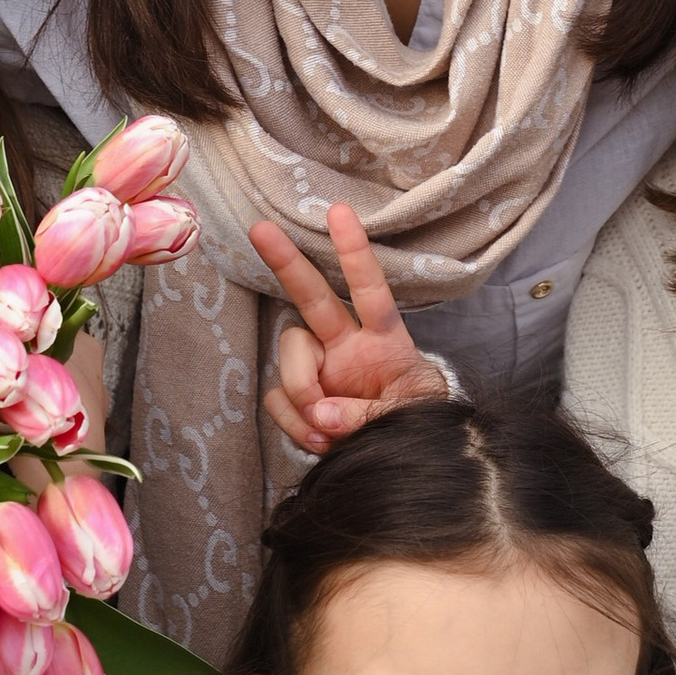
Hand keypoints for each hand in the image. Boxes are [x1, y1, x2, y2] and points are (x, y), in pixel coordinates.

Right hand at [251, 204, 444, 453]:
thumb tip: (322, 414)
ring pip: (289, 352)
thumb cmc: (414, 426)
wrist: (398, 463)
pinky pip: (278, 398)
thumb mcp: (409, 418)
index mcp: (385, 341)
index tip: (340, 211)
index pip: (371, 290)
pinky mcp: (297, 397)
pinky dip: (293, 422)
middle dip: (287, 261)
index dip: (356, 252)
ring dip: (301, 388)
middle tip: (261, 229)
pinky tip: (318, 440)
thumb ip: (368, 414)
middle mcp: (346, 345)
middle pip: (312, 295)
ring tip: (327, 429)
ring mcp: (319, 368)